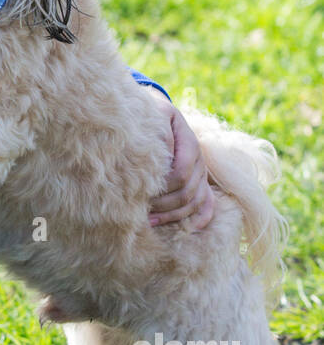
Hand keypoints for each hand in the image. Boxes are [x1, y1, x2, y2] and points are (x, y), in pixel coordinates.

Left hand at [143, 89, 215, 228]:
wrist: (153, 114)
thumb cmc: (147, 115)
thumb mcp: (152, 116)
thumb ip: (158, 133)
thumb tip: (162, 159)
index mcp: (187, 141)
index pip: (180, 174)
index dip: (162, 188)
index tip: (140, 194)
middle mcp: (198, 159)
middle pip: (187, 192)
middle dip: (162, 205)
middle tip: (138, 210)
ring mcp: (200, 172)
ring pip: (195, 202)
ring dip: (172, 216)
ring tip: (148, 220)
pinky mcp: (199, 182)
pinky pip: (207, 206)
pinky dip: (198, 220)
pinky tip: (184, 229)